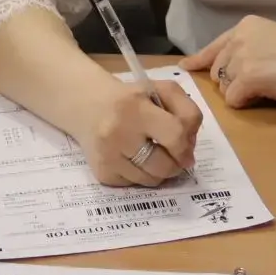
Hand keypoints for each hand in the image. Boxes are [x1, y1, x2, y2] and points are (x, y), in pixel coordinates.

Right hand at [73, 77, 201, 186]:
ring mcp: (108, 155)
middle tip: (173, 155)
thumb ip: (187, 112)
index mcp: (134, 106)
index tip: (186, 146)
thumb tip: (188, 155)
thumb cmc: (130, 98)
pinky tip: (133, 159)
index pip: (175, 135)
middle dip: (176, 163)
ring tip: (153, 155)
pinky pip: (135, 184)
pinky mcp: (102, 173)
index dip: (187, 144)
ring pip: (152, 180)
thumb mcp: (160, 90)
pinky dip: (140, 175)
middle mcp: (117, 132)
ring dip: (160, 171)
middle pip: (165, 165)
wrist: (86, 104)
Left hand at [183, 16, 275, 108]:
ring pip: (224, 87)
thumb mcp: (275, 42)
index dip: (200, 60)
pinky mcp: (250, 76)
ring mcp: (243, 56)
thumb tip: (230, 72)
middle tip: (257, 87)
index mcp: (246, 26)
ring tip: (269, 89)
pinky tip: (267, 97)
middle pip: (217, 70)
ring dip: (241, 94)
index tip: (186, 67)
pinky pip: (234, 100)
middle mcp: (239, 37)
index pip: (214, 46)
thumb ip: (251, 50)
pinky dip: (247, 103)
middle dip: (231, 82)